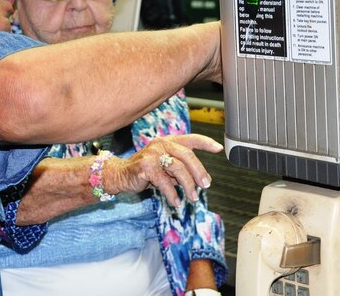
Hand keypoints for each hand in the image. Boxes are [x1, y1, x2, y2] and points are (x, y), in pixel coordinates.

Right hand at [103, 134, 222, 206]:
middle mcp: (161, 144)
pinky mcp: (145, 166)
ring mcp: (152, 154)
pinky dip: (172, 193)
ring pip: (178, 168)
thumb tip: (202, 180)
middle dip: (199, 171)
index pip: (191, 139)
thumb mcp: (166, 168)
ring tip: (193, 197)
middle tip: (206, 185)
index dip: (206, 143)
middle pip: (187, 155)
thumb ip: (181, 169)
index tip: (219, 148)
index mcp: (168, 141)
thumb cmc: (145, 171)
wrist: (120, 175)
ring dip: (188, 185)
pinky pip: (164, 181)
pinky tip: (176, 201)